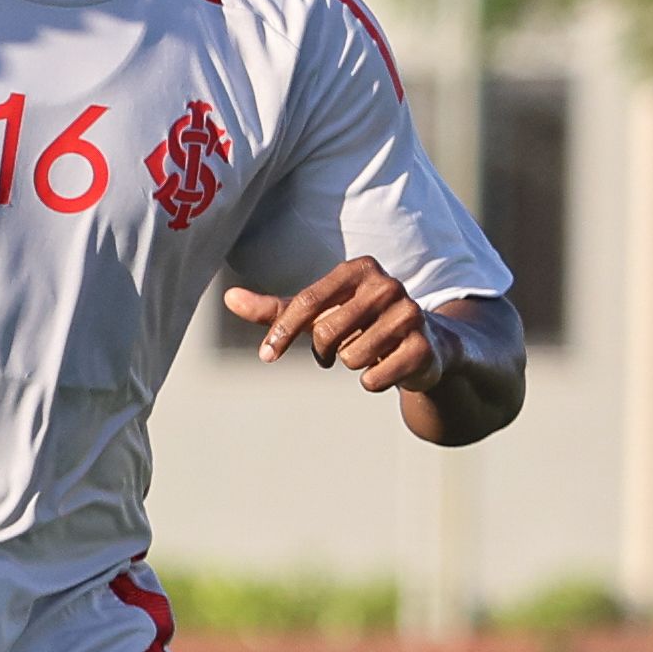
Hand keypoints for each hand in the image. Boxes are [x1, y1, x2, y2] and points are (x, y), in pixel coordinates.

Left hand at [225, 261, 439, 395]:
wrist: (424, 343)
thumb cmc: (359, 323)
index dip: (281, 332)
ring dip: (352, 364)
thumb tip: (228, 298)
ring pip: (351, 358)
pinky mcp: (423, 348)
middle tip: (338, 349)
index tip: (266, 355)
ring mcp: (410, 315)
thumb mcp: (318, 312)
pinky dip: (373, 381)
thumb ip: (275, 308)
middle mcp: (387, 285)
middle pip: (326, 332)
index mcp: (359, 269)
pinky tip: (388, 366)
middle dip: (324, 351)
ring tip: (370, 351)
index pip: (306, 302)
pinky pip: (374, 379)